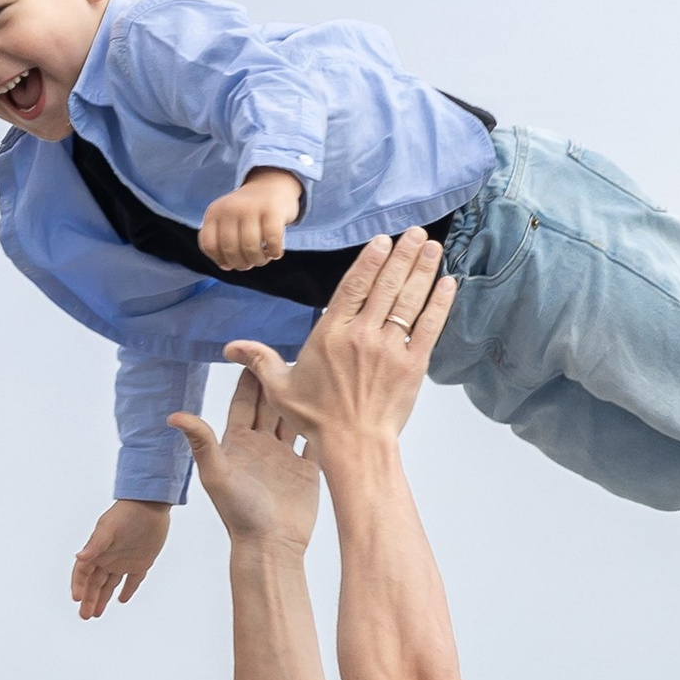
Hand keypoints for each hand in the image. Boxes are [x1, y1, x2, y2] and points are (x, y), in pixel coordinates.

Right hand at [70, 496, 172, 620]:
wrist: (151, 506)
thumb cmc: (126, 514)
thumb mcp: (108, 530)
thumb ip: (95, 546)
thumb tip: (79, 557)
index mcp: (97, 550)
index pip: (83, 572)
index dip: (79, 585)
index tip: (78, 599)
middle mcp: (108, 558)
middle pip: (94, 583)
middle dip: (88, 599)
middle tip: (85, 615)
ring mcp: (124, 561)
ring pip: (109, 585)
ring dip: (102, 599)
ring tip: (96, 614)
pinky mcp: (141, 563)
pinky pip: (132, 581)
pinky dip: (127, 590)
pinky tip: (121, 600)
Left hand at [169, 365, 320, 552]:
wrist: (270, 547)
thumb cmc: (239, 515)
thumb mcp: (216, 475)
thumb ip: (201, 442)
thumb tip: (173, 415)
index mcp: (237, 442)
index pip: (244, 399)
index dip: (250, 374)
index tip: (255, 348)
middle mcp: (260, 445)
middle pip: (270, 403)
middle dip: (278, 378)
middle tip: (290, 350)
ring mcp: (284, 456)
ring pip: (293, 417)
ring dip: (301, 397)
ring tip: (314, 371)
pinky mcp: (306, 470)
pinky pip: (314, 439)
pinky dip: (321, 423)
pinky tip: (332, 405)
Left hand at [198, 169, 305, 270]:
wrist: (272, 183)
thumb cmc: (248, 211)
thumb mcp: (226, 220)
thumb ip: (221, 241)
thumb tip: (226, 266)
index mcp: (214, 212)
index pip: (209, 245)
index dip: (220, 260)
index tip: (230, 262)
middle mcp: (230, 208)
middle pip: (231, 250)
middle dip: (242, 264)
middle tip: (251, 262)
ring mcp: (251, 207)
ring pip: (250, 248)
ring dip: (259, 260)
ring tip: (264, 258)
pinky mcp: (273, 210)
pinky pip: (272, 240)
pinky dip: (275, 252)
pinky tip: (276, 252)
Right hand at [223, 231, 453, 445]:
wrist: (354, 446)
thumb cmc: (317, 420)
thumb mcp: (281, 388)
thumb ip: (260, 360)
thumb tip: (231, 347)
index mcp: (331, 333)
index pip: (353, 286)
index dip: (369, 260)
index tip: (382, 241)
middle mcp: (362, 335)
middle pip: (385, 284)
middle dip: (402, 254)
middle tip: (414, 233)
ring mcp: (390, 348)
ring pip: (408, 299)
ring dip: (422, 269)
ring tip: (431, 246)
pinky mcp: (414, 364)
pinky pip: (430, 326)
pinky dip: (440, 303)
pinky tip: (448, 283)